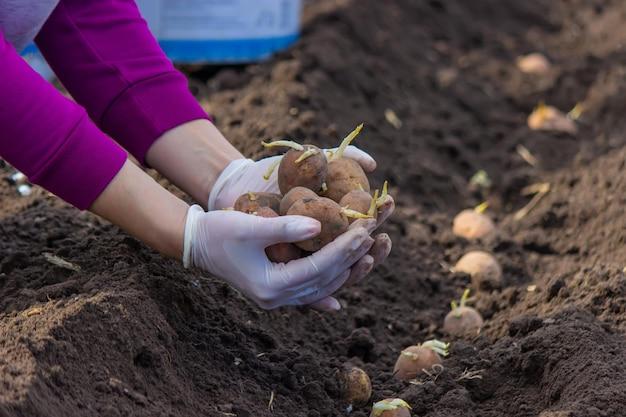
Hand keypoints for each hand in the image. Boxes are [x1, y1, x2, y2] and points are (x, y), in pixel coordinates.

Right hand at [206, 145, 394, 308]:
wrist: (197, 244)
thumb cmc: (219, 231)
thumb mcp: (249, 226)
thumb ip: (284, 227)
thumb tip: (320, 226)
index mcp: (270, 285)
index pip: (319, 267)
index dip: (344, 248)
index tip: (365, 229)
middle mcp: (276, 298)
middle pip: (324, 280)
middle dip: (351, 257)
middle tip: (373, 234)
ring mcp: (276, 298)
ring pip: (321, 287)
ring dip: (344, 269)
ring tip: (366, 249)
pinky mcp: (275, 290)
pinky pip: (308, 292)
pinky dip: (325, 287)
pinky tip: (338, 298)